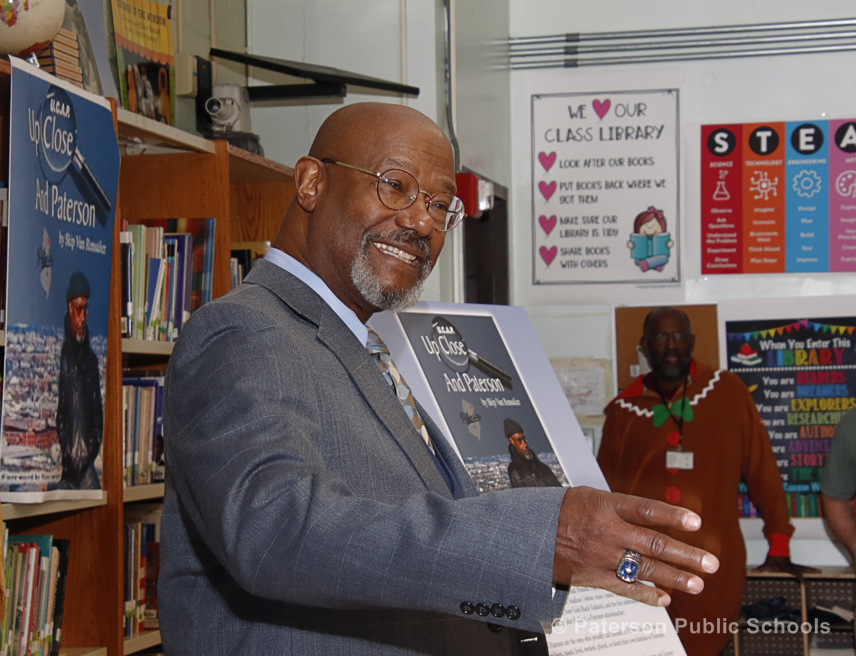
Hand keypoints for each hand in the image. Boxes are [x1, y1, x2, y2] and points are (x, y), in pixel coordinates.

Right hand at [553, 486, 718, 607]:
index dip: (673, 515)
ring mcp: (602, 555)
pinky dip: (646, 594)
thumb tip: (649, 514)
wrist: (528, 533)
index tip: (696, 521)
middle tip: (709, 562)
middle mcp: (607, 531)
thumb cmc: (558, 511)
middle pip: (654, 544)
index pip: (647, 510)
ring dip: (675, 577)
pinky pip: (626, 587)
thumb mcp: (588, 495)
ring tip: (697, 583)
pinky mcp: (594, 576)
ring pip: (645, 568)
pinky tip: (664, 598)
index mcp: (606, 506)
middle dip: (686, 555)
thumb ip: (620, 505)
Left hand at [752, 555, 819, 580]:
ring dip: (811, 569)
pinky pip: (801, 567)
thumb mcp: (766, 563)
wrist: (774, 547)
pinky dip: (806, 569)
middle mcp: (792, 565)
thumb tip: (751, 571)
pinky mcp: (792, 564)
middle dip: (811, 571)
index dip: (801, 578)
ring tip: (819, 571)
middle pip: (803, 568)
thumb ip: (760, 568)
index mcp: (787, 566)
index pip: (795, 573)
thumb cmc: (772, 556)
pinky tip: (811, 571)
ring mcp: (793, 564)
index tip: (806, 583)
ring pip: (803, 567)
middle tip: (820, 571)